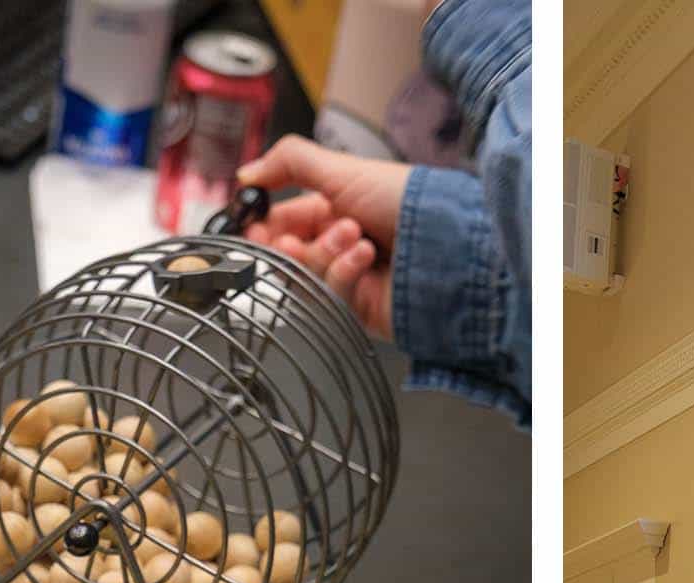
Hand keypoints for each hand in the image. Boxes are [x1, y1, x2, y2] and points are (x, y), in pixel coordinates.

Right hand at [235, 135, 411, 339]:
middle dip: (293, 243)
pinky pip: (332, 295)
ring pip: (309, 275)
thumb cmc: (403, 199)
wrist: (447, 241)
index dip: (266, 226)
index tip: (253, 226)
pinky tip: (364, 258)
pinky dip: (344, 273)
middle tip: (292, 240)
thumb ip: (289, 163)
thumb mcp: (341, 168)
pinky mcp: (362, 308)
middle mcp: (343, 243)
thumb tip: (246, 172)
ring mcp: (352, 277)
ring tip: (353, 237)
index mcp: (337, 208)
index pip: (285, 221)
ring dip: (324, 253)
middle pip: (291, 253)